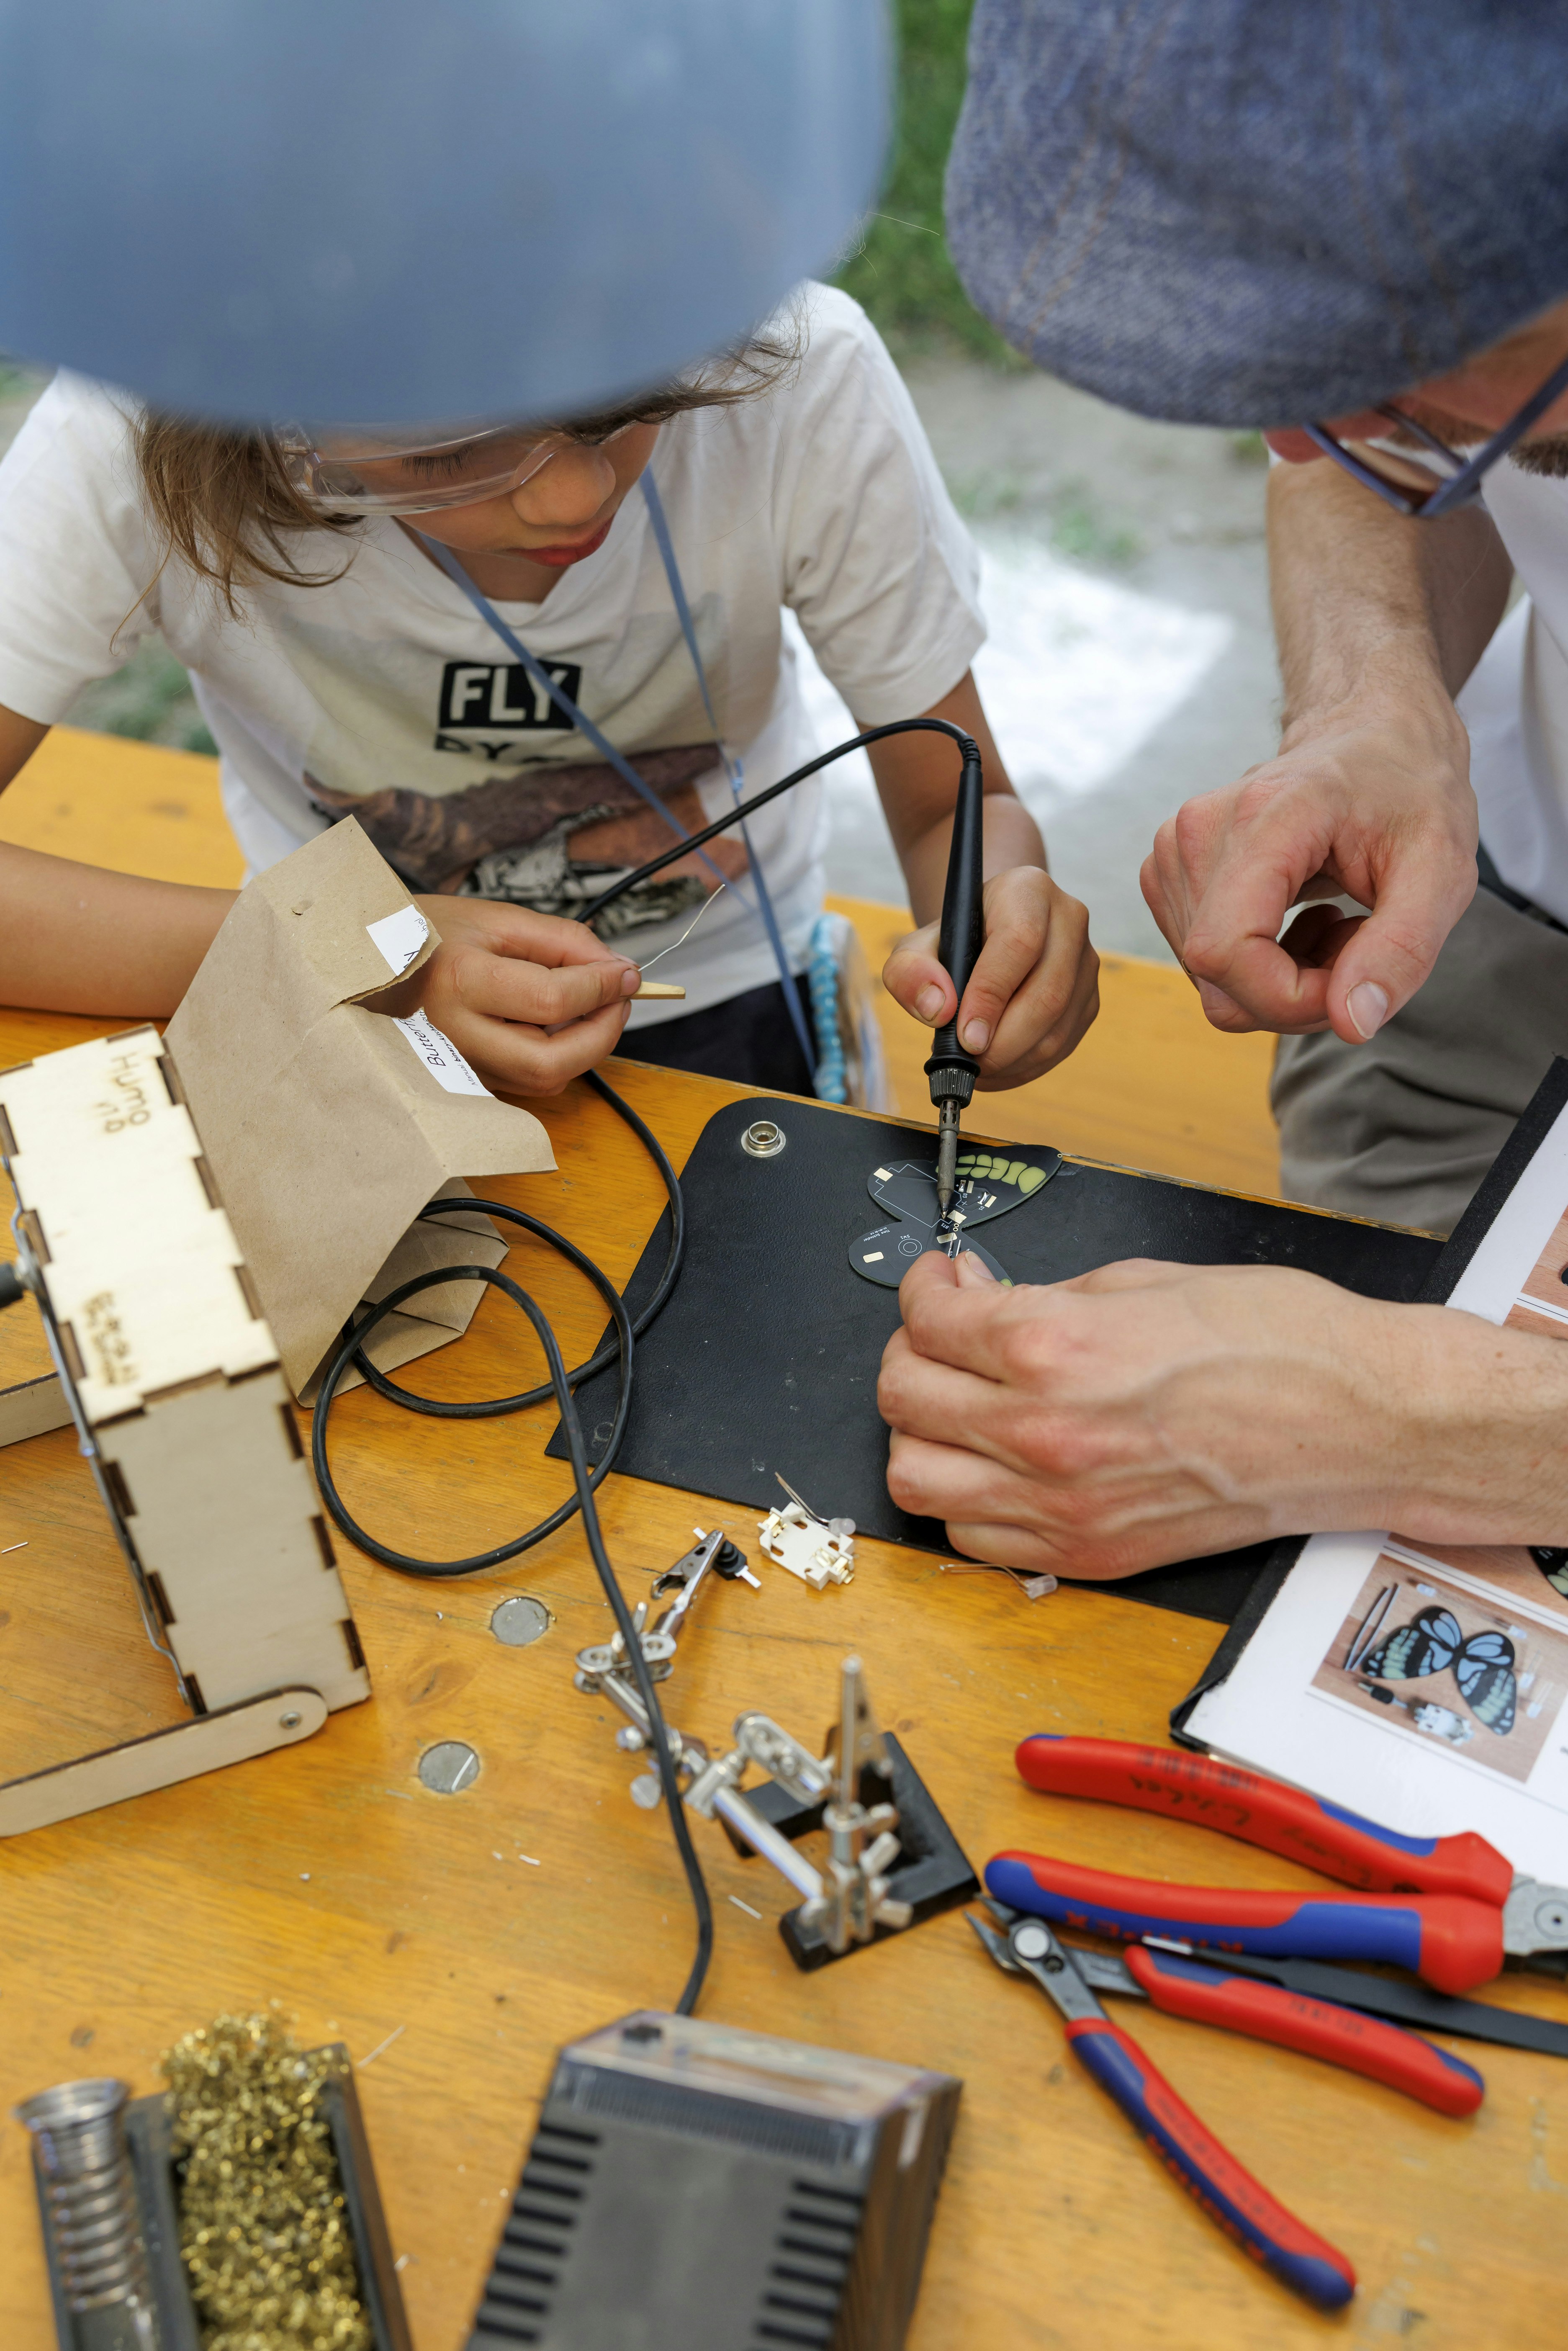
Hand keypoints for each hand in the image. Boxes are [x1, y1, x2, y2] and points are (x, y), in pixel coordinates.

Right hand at [370, 898, 638, 1094]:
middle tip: (621, 999)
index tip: (626, 971)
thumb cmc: (432, 932)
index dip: (602, 987)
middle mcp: (454, 1034)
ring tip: (593, 1006)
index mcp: (460, 982)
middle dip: (602, 1034)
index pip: (551, 999)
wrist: (370, 959)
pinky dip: (558, 1056)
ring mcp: (456, 1065)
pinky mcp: (464, 1079)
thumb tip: (618, 970)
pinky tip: (558, 1024)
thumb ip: (564, 942)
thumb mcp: (499, 919)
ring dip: (585, 1048)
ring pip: (543, 1080)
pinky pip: (526, 1081)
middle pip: (550, 1062)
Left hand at [878, 1249, 1567, 1576]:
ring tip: (958, 1404)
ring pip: (914, 1481)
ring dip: (921, 1434)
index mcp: (1055, 1349)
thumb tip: (980, 1297)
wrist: (1359, 1423)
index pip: (927, 1320)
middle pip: (902, 1399)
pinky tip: (995, 1463)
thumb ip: (1044, 1295)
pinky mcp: (1089, 1556)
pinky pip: (973, 1538)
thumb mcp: (1144, 1279)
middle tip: (943, 1335)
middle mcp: (1043, 1434)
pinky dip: (964, 1499)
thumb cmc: (1279, 1342)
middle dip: (911, 1353)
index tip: (941, 1282)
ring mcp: (1063, 1507)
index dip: (924, 1289)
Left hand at [881, 866, 1098, 1087]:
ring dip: (1015, 1062)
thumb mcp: (916, 948)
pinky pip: (1064, 1044)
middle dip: (1004, 1042)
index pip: (1020, 943)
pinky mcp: (1089, 997)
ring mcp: (1085, 961)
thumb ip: (910, 972)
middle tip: (968, 1063)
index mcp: (1027, 891)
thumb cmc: (953, 942)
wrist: (989, 936)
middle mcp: (1068, 919)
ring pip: (1059, 1027)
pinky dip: (1027, 1067)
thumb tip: (938, 1010)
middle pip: (1048, 993)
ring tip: (976, 1069)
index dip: (992, 996)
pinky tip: (996, 1070)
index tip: (965, 1037)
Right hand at [1141, 699, 1477, 1041]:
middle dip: (1297, 997)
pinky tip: (1299, 921)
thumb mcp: (1441, 868)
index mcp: (1260, 817)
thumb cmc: (1409, 793)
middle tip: (1359, 947)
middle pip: (1220, 983)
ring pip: (1213, 985)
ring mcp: (1173, 853)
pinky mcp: (1169, 874)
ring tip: (1333, 925)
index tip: (1356, 981)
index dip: (1292, 998)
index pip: (1227, 952)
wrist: (1372, 735)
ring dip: (1283, 982)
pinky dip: (1261, 968)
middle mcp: (1195, 832)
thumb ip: (1402, 950)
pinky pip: (1206, 968)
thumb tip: (1352, 1024)